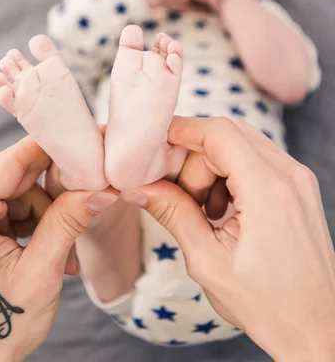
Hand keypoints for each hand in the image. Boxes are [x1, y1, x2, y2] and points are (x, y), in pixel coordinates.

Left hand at [0, 137, 117, 361]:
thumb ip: (68, 223)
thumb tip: (101, 190)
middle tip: (87, 205)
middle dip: (53, 195)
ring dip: (47, 218)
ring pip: (16, 197)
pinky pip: (8, 213)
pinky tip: (50, 253)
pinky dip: (33, 228)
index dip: (46, 146)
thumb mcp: (41, 274)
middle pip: (15, 180)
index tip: (79, 136)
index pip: (9, 163)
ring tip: (65, 257)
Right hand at [122, 117, 334, 361]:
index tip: (154, 143)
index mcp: (268, 191)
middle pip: (228, 134)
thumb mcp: (208, 262)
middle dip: (195, 158)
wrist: (317, 327)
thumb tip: (140, 187)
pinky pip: (257, 159)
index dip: (182, 130)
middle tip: (181, 196)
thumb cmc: (268, 305)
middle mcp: (289, 175)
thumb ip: (173, 214)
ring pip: (241, 144)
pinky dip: (232, 174)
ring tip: (206, 211)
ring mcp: (298, 178)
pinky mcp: (299, 186)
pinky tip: (225, 210)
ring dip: (213, 167)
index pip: (219, 132)